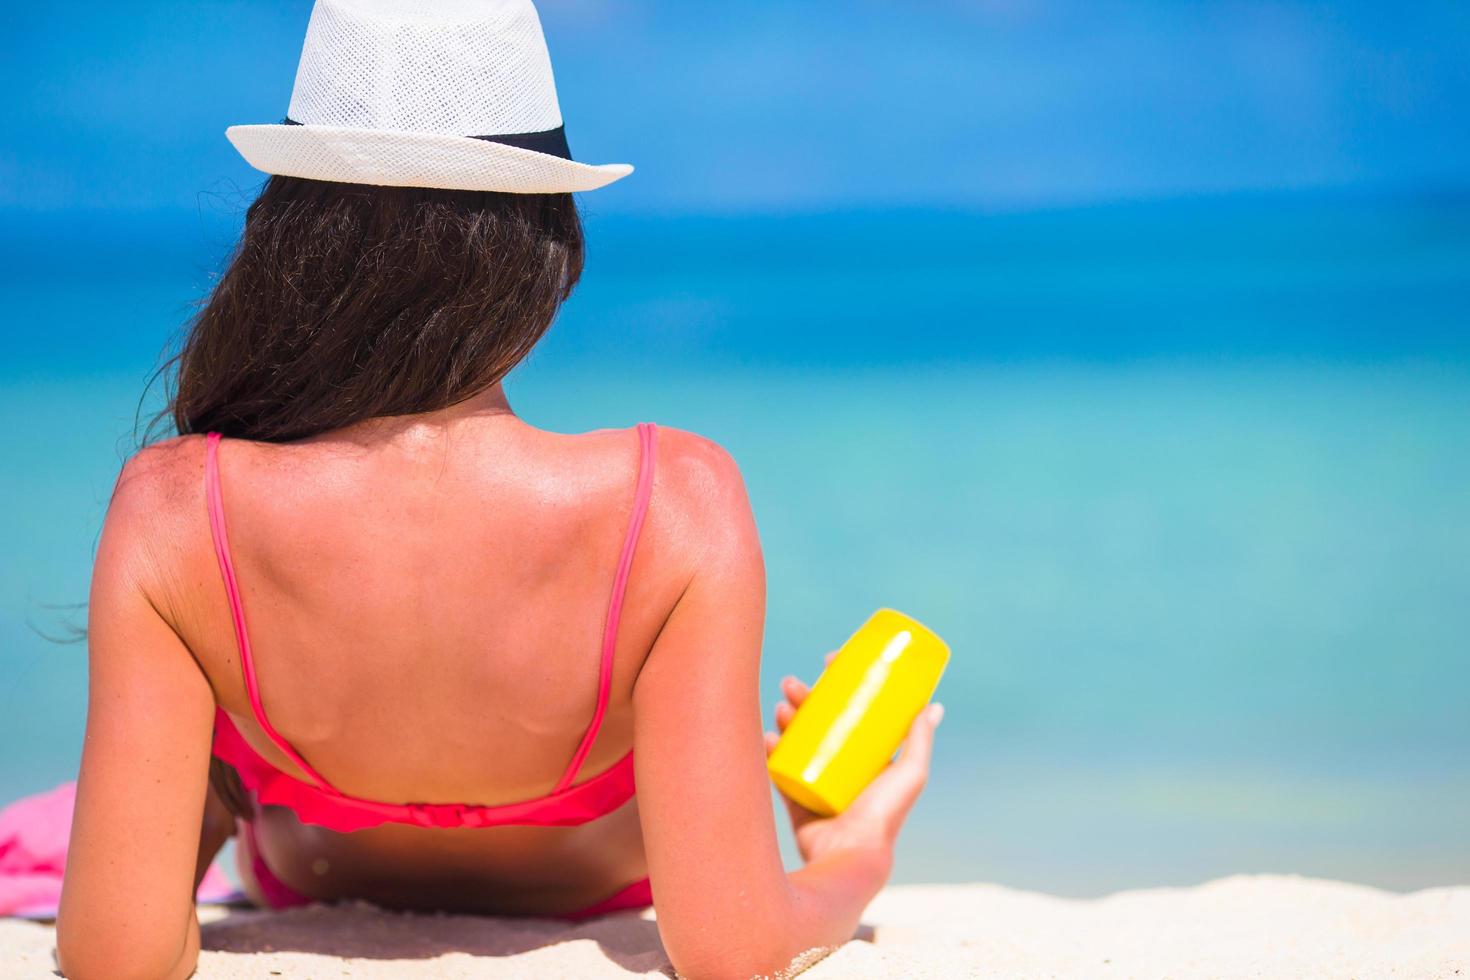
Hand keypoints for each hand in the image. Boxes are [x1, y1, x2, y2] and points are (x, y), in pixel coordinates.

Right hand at [763, 654, 943, 865]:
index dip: (837, 686)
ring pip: (794, 741)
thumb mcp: (910, 773)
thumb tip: (934, 705)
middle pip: (817, 722)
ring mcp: (815, 783)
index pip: (849, 713)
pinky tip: (766, 736)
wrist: (850, 856)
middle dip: (803, 698)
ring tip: (780, 706)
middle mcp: (840, 769)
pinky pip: (777, 770)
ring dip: (784, 719)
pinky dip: (769, 751)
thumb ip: (919, 740)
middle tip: (791, 683)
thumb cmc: (884, 815)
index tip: (828, 662)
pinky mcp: (795, 799)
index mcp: (866, 760)